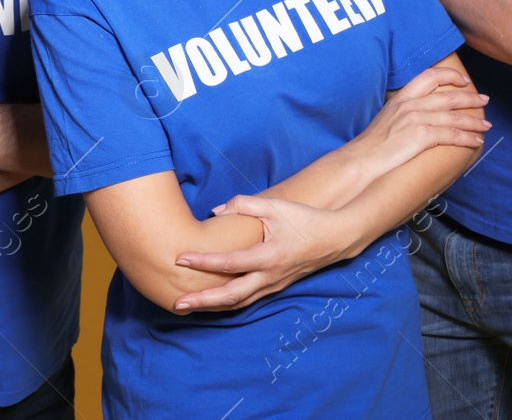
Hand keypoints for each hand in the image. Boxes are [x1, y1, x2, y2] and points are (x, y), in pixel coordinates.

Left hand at [172, 194, 356, 311]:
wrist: (335, 238)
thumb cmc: (304, 219)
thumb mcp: (276, 206)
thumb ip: (244, 204)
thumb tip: (215, 211)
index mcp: (269, 256)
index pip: (230, 264)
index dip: (203, 262)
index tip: (180, 258)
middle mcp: (270, 277)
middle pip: (231, 296)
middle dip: (203, 301)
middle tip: (177, 303)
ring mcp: (273, 286)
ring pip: (239, 303)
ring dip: (212, 307)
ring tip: (187, 307)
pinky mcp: (275, 287)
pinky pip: (248, 300)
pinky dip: (227, 304)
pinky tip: (211, 303)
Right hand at [352, 65, 489, 178]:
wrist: (362, 158)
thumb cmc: (372, 143)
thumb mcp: (387, 117)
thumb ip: (404, 111)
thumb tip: (420, 115)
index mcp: (401, 97)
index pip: (429, 76)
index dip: (450, 75)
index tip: (463, 81)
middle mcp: (410, 104)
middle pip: (448, 96)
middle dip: (470, 98)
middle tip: (484, 100)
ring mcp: (416, 119)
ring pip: (454, 117)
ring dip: (474, 122)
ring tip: (486, 125)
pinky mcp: (421, 136)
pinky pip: (452, 135)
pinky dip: (467, 138)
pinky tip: (476, 141)